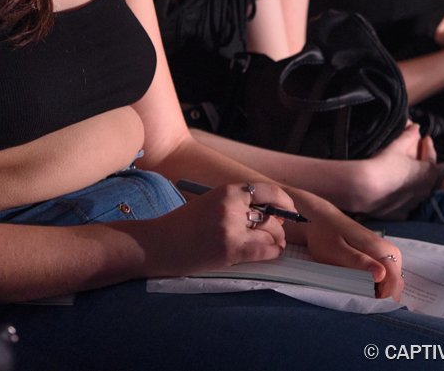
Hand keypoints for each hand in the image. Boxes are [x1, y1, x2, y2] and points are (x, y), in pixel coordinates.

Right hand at [142, 181, 288, 275]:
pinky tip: (270, 254)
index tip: (289, 211)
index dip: (284, 202)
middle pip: (272, 214)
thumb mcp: (210, 205)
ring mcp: (231, 227)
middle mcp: (231, 206)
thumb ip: (237, 206)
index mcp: (227, 191)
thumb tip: (272, 214)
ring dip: (276, 241)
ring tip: (272, 247)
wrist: (155, 245)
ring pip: (271, 233)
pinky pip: (265, 250)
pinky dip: (273, 253)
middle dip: (280, 226)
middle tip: (278, 235)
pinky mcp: (229, 249)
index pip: (268, 190)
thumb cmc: (181, 227)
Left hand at [290, 193, 405, 300]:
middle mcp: (390, 250)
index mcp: (381, 249)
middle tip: (361, 304)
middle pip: (396, 283)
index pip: (394, 281)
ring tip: (360, 298)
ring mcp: (387, 253)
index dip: (384, 299)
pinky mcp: (381, 255)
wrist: (322, 219)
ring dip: (381, 293)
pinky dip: (378, 287)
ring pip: (393, 281)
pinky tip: (363, 289)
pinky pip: (387, 276)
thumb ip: (360, 263)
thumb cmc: (326, 236)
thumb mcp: (338, 252)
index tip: (367, 307)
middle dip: (383, 298)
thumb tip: (382, 275)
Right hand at [349, 121, 439, 218]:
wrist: (365, 189)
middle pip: (426, 176)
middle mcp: (425, 192)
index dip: (428, 146)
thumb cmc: (385, 164)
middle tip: (415, 154)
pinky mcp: (400, 215)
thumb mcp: (397, 146)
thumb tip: (416, 127)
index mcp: (429, 174)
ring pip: (418, 191)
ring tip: (403, 172)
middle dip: (422, 164)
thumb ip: (408, 136)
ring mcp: (413, 205)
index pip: (432, 157)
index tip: (425, 138)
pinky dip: (403, 197)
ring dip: (413, 181)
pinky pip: (405, 204)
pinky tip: (395, 191)